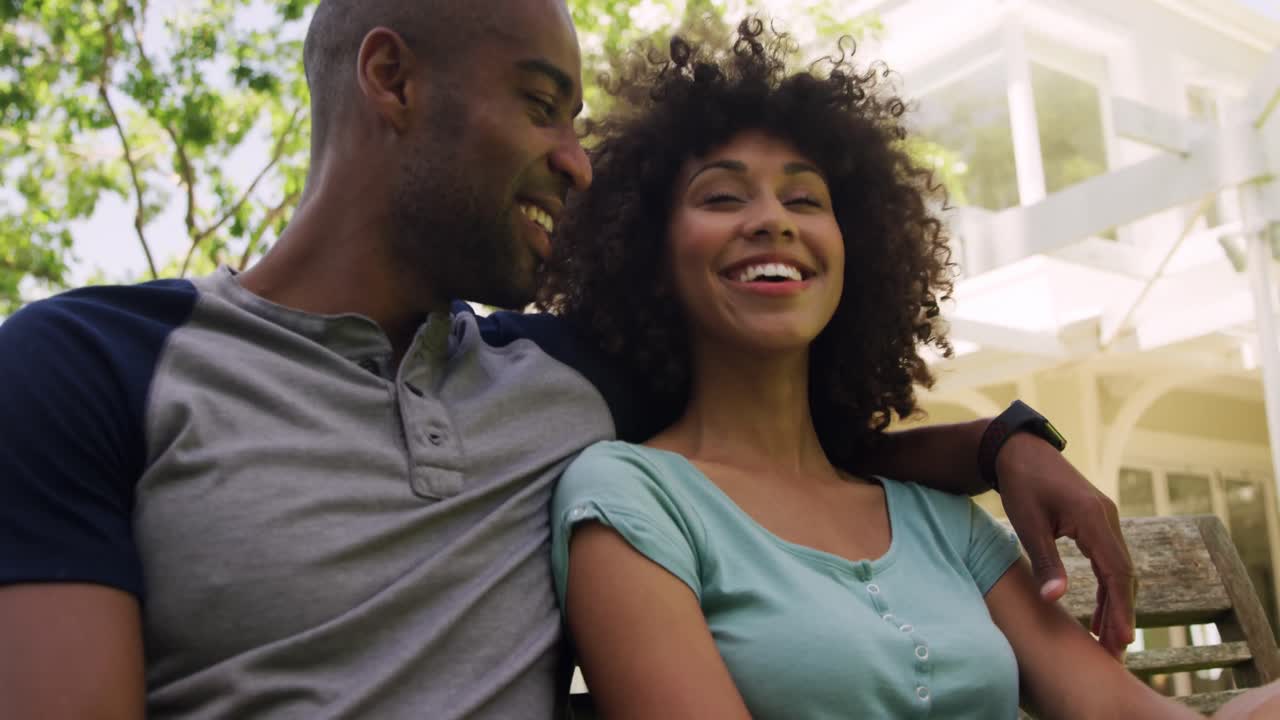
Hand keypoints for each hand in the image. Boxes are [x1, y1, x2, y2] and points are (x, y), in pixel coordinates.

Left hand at [996, 433, 1135, 658]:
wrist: (1020, 450)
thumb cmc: (1020, 484)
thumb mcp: (1027, 524)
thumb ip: (1045, 562)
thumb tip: (1055, 600)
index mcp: (1092, 518)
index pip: (1116, 571)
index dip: (1121, 607)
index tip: (1122, 638)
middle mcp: (1107, 518)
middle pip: (1124, 574)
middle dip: (1123, 613)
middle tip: (1117, 651)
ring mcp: (1105, 518)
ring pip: (1120, 568)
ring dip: (1117, 602)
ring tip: (1111, 639)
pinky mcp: (1097, 521)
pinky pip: (1110, 558)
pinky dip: (1109, 586)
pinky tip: (1104, 609)